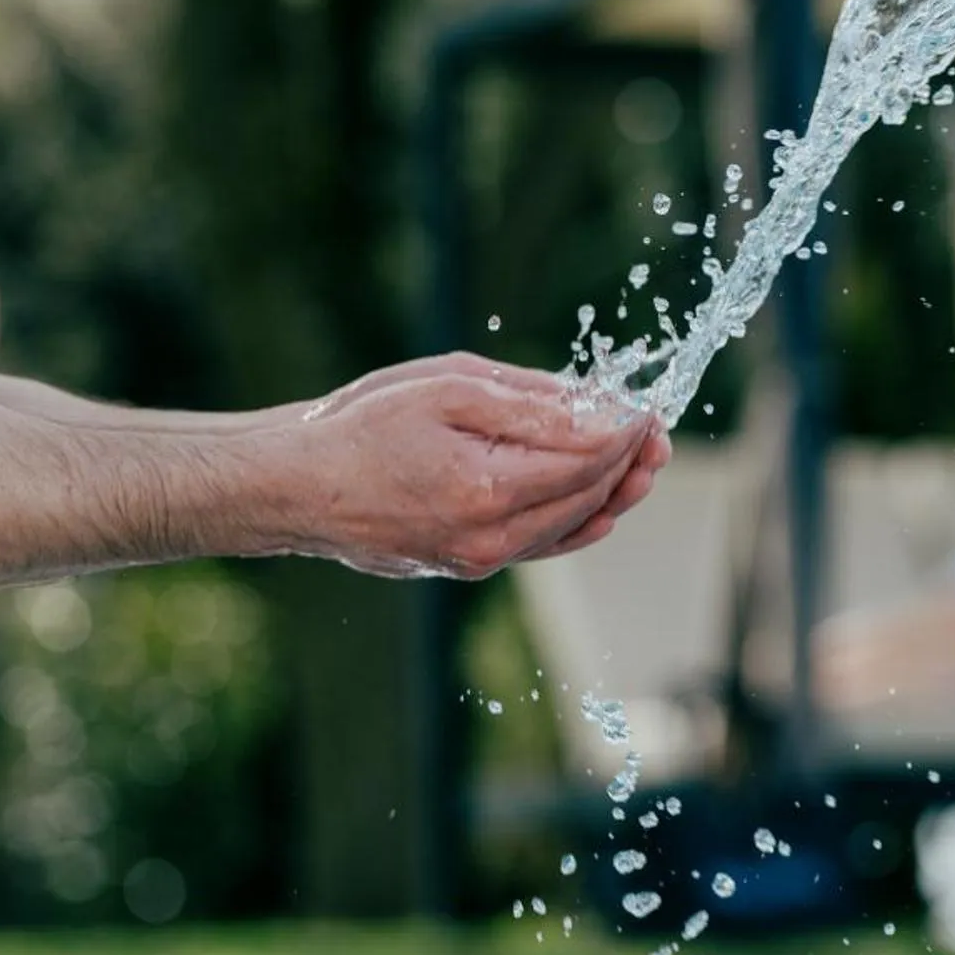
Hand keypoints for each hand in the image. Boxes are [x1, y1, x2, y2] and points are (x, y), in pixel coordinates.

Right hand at [286, 357, 660, 578]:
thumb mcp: (448, 389)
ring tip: (644, 459)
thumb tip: (601, 415)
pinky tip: (602, 502)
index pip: (588, 460)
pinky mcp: (469, 565)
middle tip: (657, 429)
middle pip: (589, 497)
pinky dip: (578, 521)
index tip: (649, 406)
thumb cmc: (361, 426)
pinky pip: (543, 545)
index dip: (627, 431)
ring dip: (613, 492)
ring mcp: (481, 558)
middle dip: (630, 461)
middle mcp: (492, 537)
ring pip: (571, 526)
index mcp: (489, 488)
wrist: (296, 486)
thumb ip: (530, 406)